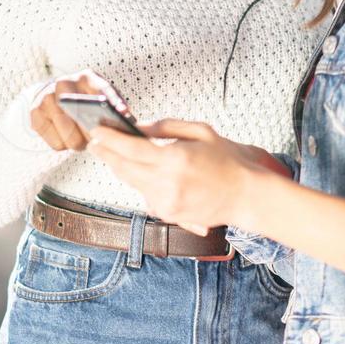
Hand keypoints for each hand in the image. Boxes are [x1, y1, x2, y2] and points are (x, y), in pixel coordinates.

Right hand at [28, 69, 130, 151]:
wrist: (54, 93)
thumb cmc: (84, 98)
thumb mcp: (102, 95)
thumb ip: (115, 104)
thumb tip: (125, 116)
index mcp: (85, 77)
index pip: (102, 95)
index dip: (111, 111)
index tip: (119, 122)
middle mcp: (63, 84)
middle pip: (82, 120)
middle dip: (93, 136)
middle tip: (97, 140)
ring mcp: (46, 98)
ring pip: (69, 137)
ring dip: (79, 143)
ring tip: (82, 139)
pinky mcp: (35, 114)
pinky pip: (56, 144)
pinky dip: (64, 145)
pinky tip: (66, 137)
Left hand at [86, 119, 265, 235]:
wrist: (247, 195)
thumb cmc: (228, 161)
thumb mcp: (200, 131)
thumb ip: (166, 127)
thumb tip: (139, 127)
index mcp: (175, 159)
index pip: (130, 148)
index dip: (109, 139)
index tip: (97, 131)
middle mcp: (167, 184)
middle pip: (123, 168)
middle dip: (107, 154)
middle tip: (97, 142)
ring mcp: (167, 203)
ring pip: (131, 183)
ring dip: (122, 168)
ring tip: (117, 154)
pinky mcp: (169, 215)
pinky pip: (145, 196)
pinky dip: (141, 183)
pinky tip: (146, 173)